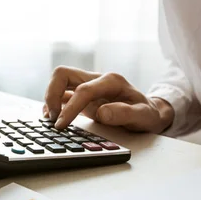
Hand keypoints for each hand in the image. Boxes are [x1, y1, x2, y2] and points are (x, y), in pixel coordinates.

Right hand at [43, 66, 173, 131]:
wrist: (150, 112)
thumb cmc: (147, 114)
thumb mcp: (143, 116)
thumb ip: (124, 113)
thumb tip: (102, 112)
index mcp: (111, 81)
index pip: (83, 90)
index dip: (70, 108)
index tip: (61, 125)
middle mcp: (96, 79)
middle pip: (63, 74)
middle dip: (52, 95)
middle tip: (53, 118)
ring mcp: (88, 85)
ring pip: (59, 81)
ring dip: (50, 98)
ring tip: (51, 119)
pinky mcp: (82, 95)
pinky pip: (61, 93)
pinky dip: (53, 103)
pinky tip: (52, 117)